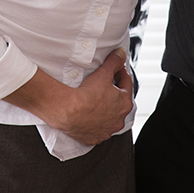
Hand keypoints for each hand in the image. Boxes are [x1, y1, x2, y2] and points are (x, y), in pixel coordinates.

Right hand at [5, 48, 133, 146]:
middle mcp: (119, 119)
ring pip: (109, 117)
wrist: (67, 111)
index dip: (120, 73)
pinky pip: (97, 130)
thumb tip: (121, 53)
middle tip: (105, 85)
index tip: (115, 69)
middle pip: (119, 102)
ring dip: (106, 109)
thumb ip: (115, 62)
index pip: (126, 83)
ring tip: (96, 101)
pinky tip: (88, 117)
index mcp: (125, 103)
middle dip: (114, 92)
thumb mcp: (103, 73)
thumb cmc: (87, 93)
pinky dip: (94, 123)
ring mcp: (106, 130)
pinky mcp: (94, 138)